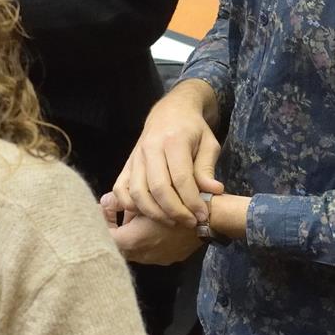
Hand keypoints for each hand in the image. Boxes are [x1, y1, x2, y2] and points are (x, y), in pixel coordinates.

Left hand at [102, 193, 202, 265]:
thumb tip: (105, 201)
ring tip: (135, 217)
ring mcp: (158, 259)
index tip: (105, 208)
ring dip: (132, 234)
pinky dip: (147, 239)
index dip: (103, 221)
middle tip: (116, 212)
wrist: (208, 217)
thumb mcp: (144, 198)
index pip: (106, 237)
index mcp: (133, 241)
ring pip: (136, 250)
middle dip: (116, 229)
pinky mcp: (171, 258)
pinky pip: (152, 251)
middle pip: (119, 246)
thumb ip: (120, 201)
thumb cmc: (175, 202)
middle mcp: (143, 255)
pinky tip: (152, 225)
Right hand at [115, 82, 223, 224]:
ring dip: (155, 213)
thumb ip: (207, 168)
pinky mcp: (127, 164)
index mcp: (173, 141)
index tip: (203, 215)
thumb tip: (213, 191)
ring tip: (172, 221)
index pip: (181, 178)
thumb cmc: (193, 130)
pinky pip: (121, 189)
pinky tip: (148, 213)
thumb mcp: (208, 144)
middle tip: (190, 222)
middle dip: (175, 211)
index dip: (192, 201)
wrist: (171, 111)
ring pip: (138, 192)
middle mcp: (150, 148)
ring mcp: (135, 156)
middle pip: (158, 188)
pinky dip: (131, 205)